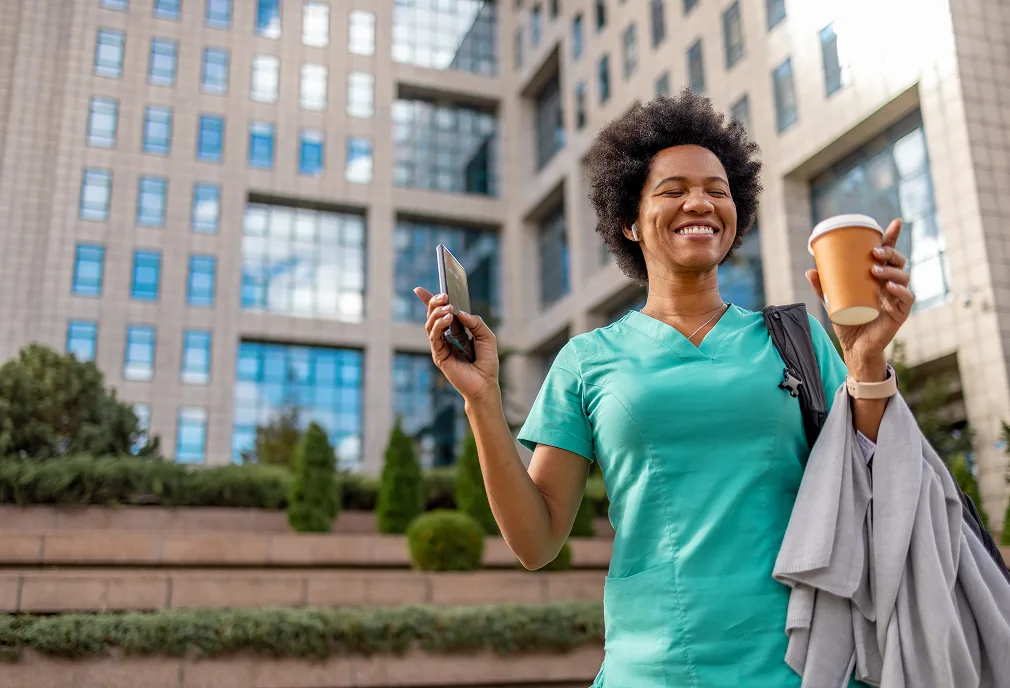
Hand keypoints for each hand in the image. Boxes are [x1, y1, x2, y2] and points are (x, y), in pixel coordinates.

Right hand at [413, 287, 500, 403]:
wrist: (485, 384)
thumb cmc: (486, 362)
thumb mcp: (487, 336)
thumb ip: (475, 323)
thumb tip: (460, 313)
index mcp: (456, 331)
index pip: (440, 313)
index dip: (429, 301)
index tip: (419, 289)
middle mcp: (446, 337)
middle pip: (433, 316)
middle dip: (434, 303)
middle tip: (443, 296)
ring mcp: (440, 346)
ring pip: (430, 324)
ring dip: (437, 313)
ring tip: (448, 307)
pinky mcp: (439, 355)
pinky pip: (434, 336)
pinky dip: (439, 325)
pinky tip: (448, 318)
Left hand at [806, 218, 914, 371]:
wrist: (854, 347)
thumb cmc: (847, 321)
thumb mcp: (831, 301)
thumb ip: (822, 287)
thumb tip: (809, 271)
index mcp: (878, 277)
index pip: (888, 254)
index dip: (893, 238)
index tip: (895, 223)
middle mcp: (891, 284)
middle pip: (898, 262)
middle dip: (890, 253)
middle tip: (874, 253)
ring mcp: (897, 298)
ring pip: (903, 277)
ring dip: (891, 270)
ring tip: (875, 270)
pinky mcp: (900, 313)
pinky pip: (906, 299)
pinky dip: (900, 292)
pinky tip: (891, 288)